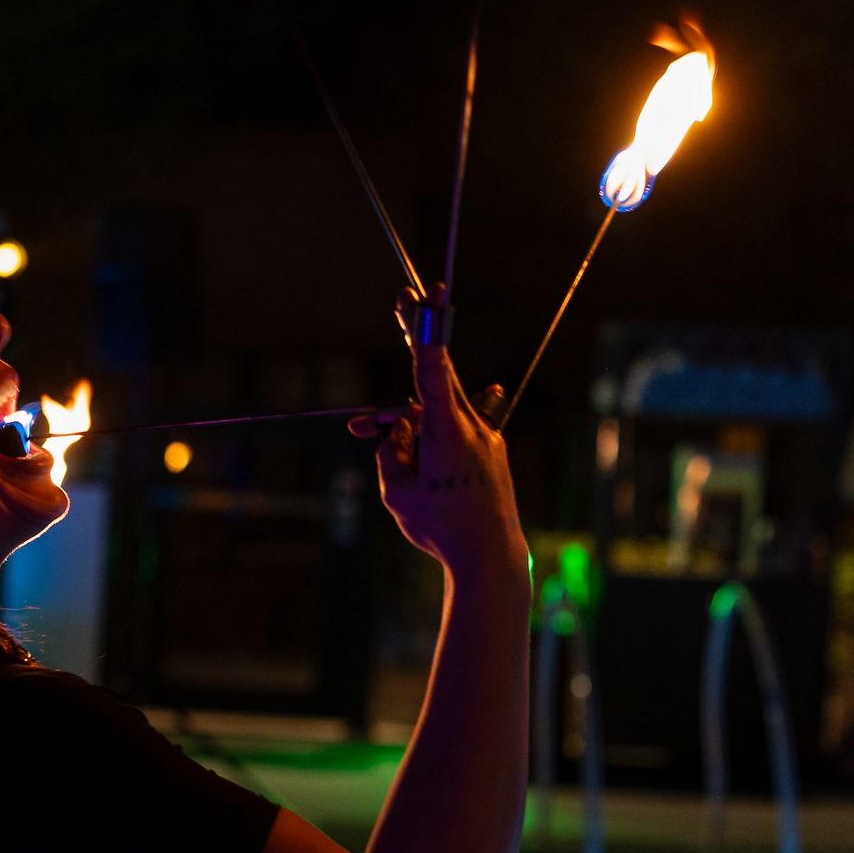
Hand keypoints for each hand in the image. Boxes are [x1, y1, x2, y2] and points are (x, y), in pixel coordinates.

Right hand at [349, 285, 526, 578]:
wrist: (491, 558)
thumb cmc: (440, 527)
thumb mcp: (397, 492)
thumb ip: (392, 453)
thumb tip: (401, 433)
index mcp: (447, 431)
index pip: (433, 368)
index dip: (425, 328)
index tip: (427, 294)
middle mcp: (471, 426)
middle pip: (433, 381)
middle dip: (410, 348)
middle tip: (405, 298)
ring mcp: (485, 437)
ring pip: (437, 410)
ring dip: (404, 417)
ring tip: (362, 431)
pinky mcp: (489, 450)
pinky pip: (453, 428)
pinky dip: (429, 431)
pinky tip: (414, 419)